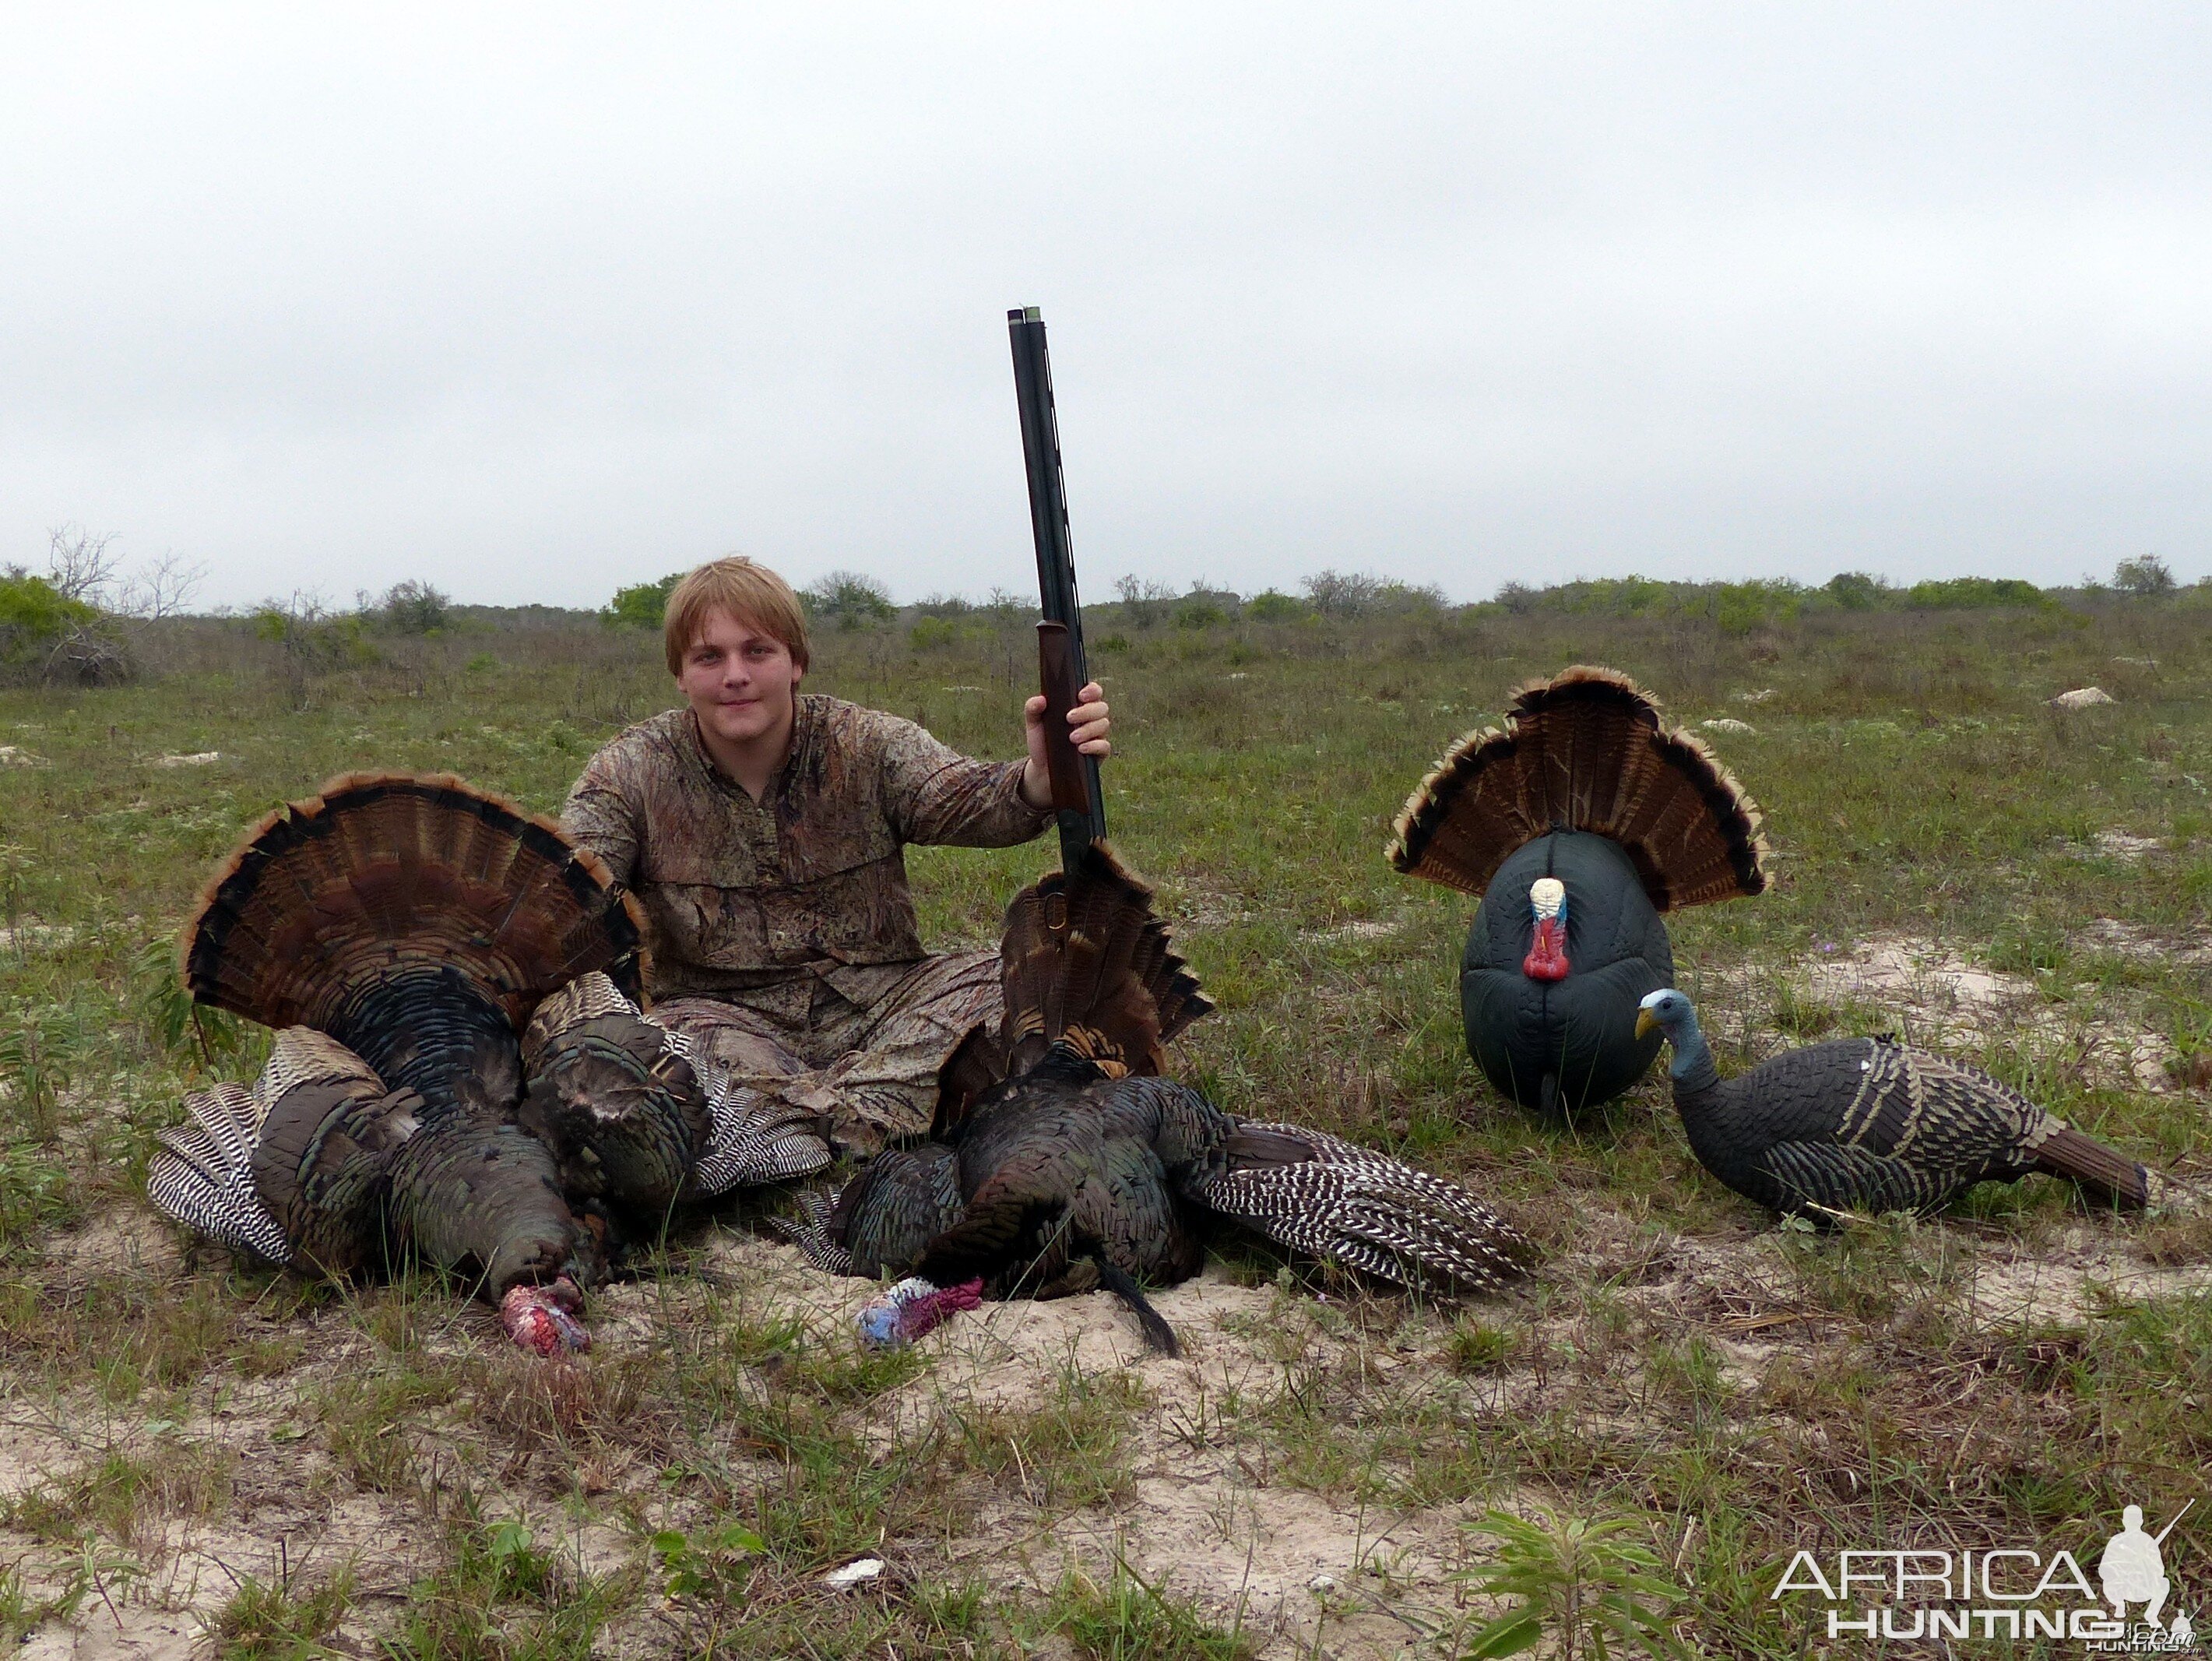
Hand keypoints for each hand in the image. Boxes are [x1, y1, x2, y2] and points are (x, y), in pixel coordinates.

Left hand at [1020, 682, 1110, 807]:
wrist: (1042, 769)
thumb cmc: (1042, 742)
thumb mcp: (1033, 724)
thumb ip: (1032, 708)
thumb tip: (1040, 700)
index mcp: (1079, 705)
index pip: (1094, 691)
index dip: (1092, 690)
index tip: (1080, 696)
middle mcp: (1091, 718)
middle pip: (1101, 707)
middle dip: (1086, 711)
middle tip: (1068, 718)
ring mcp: (1097, 735)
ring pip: (1104, 725)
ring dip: (1088, 729)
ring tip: (1071, 738)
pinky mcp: (1099, 753)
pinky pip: (1105, 746)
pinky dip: (1094, 745)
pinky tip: (1081, 749)